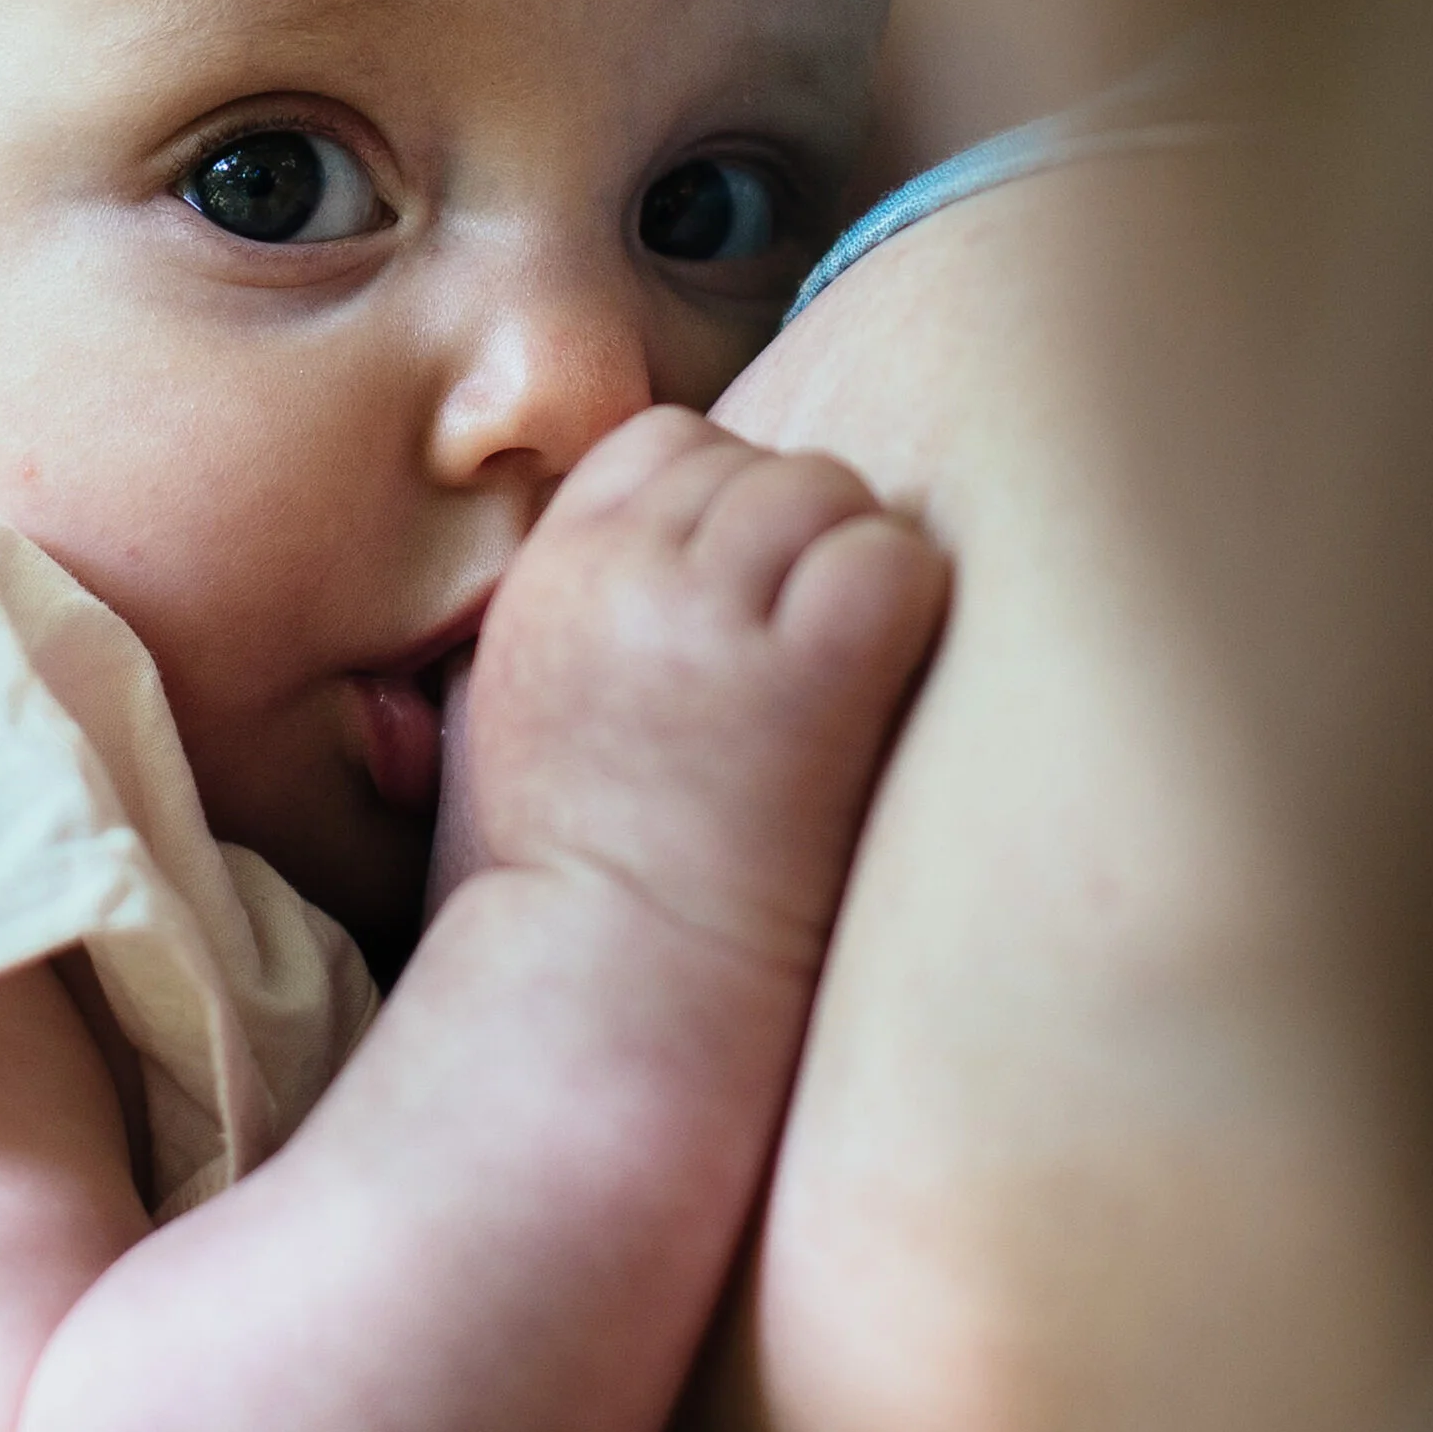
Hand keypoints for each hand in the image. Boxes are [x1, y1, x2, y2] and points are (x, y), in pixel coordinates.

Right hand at [466, 407, 947, 979]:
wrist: (620, 989)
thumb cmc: (594, 871)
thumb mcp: (526, 701)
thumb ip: (589, 598)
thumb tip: (686, 524)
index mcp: (552, 576)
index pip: (669, 442)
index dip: (728, 501)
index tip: (748, 598)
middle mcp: (623, 576)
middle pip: (762, 462)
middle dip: (805, 538)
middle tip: (814, 648)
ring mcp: (711, 618)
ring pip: (831, 491)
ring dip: (859, 566)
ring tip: (848, 674)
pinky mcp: (804, 674)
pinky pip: (889, 561)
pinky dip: (907, 607)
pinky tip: (884, 685)